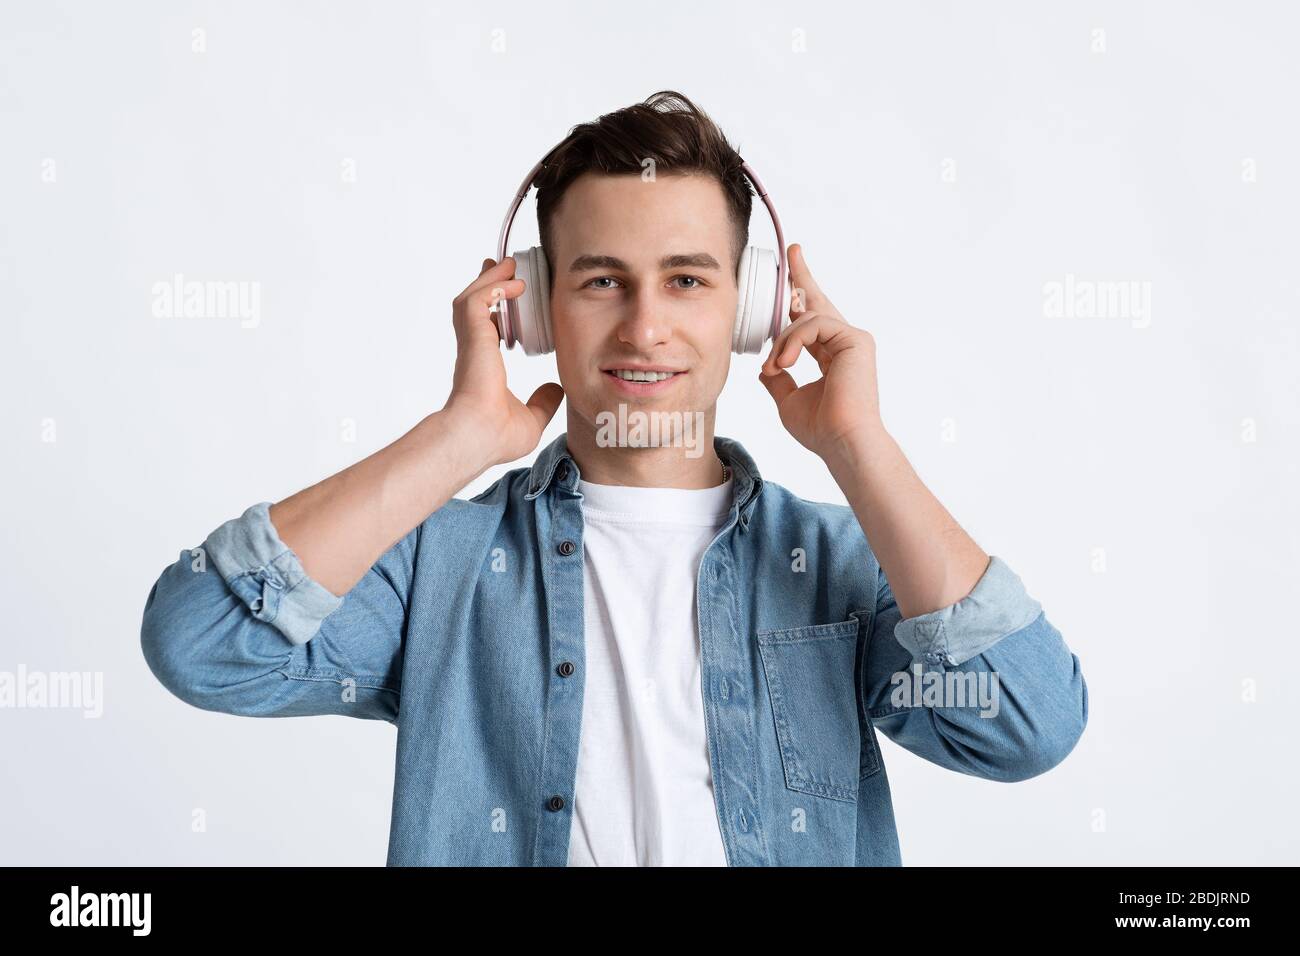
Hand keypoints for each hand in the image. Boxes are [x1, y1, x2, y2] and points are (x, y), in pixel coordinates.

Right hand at [442, 257, 564, 464]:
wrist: (477, 437)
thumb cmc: (495, 436)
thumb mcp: (532, 418)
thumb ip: (543, 402)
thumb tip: (556, 389)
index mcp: (484, 366)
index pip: (488, 328)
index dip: (497, 309)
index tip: (511, 296)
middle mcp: (474, 351)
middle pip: (476, 305)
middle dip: (490, 283)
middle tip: (506, 267)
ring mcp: (471, 343)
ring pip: (473, 297)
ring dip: (491, 278)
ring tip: (510, 264)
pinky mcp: (473, 338)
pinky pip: (478, 300)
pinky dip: (494, 287)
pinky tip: (513, 283)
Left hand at [759, 243, 883, 458]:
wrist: (842, 442)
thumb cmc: (821, 428)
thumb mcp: (788, 399)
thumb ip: (779, 378)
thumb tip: (765, 368)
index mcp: (831, 355)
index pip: (812, 320)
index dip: (800, 297)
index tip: (790, 274)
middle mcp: (845, 343)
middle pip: (818, 302)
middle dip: (802, 277)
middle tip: (791, 251)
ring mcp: (853, 340)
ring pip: (806, 318)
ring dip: (781, 341)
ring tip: (775, 366)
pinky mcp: (856, 340)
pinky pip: (814, 325)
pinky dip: (792, 342)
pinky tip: (784, 362)